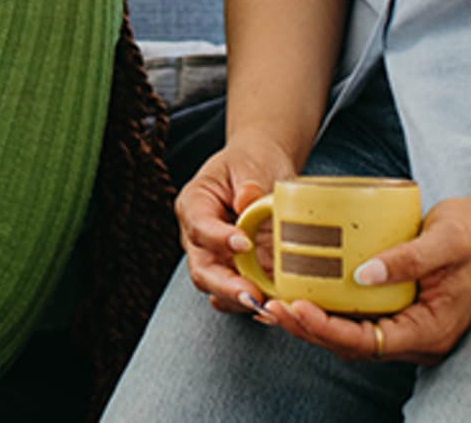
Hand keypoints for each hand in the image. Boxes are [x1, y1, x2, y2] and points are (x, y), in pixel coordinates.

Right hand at [176, 135, 298, 318]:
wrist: (260, 169)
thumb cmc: (253, 163)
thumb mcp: (251, 164)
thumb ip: (250, 182)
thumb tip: (248, 199)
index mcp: (195, 203)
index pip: (199, 225)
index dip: (218, 238)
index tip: (243, 243)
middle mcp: (198, 237)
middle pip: (202, 269)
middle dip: (226, 286)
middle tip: (251, 293)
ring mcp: (215, 258)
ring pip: (218, 289)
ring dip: (241, 300)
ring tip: (267, 306)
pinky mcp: (236, 272)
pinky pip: (240, 293)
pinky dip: (255, 302)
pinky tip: (276, 306)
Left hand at [263, 193, 470, 364]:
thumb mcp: (446, 238)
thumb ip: (409, 258)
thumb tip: (363, 274)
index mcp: (432, 330)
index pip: (371, 342)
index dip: (330, 330)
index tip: (298, 308)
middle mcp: (418, 337)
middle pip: (354, 345)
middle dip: (311, 330)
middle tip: (272, 306)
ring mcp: (408, 327)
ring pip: (352, 336)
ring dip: (314, 325)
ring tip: (275, 304)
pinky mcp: (399, 311)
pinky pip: (358, 319)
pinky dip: (328, 311)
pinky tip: (300, 294)